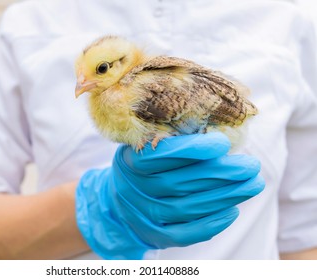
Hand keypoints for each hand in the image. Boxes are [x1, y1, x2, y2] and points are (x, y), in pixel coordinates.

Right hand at [75, 132, 264, 258]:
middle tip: (251, 166)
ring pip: (186, 208)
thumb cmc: (145, 165)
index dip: (190, 150)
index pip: (158, 156)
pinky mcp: (155, 235)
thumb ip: (173, 140)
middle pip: (178, 183)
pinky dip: (210, 224)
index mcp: (129, 161)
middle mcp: (132, 189)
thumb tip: (219, 133)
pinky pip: (184, 234)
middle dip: (219, 174)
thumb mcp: (147, 145)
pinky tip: (233, 211)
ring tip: (252, 184)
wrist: (121, 199)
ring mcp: (142, 215)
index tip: (223, 143)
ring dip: (224, 197)